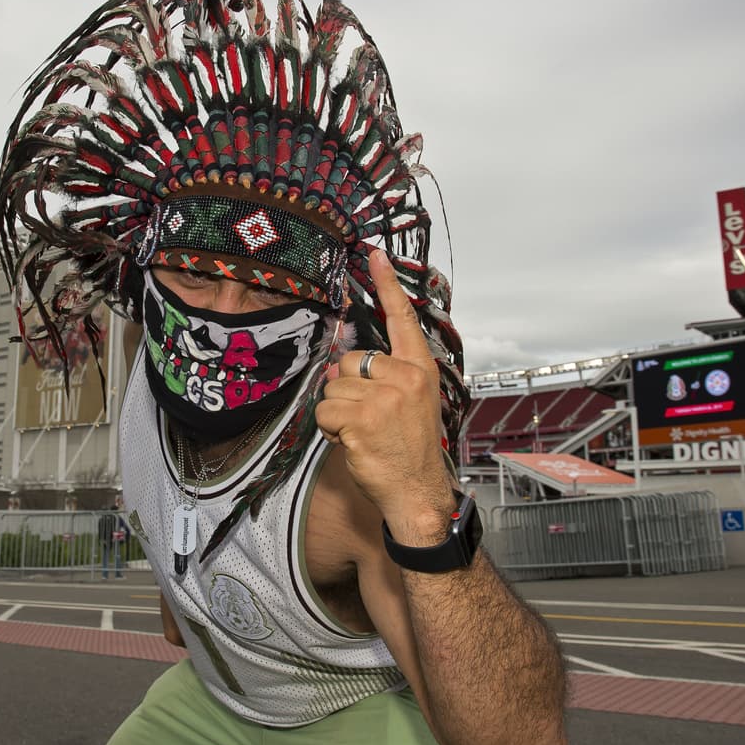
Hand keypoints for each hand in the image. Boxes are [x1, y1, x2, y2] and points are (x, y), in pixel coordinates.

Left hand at [315, 248, 453, 541]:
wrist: (417, 490)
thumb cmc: (410, 448)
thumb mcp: (411, 402)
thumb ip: (384, 375)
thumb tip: (340, 361)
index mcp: (420, 369)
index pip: (401, 319)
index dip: (385, 285)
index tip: (374, 254)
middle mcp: (404, 377)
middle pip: (350, 360)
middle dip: (348, 389)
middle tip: (369, 417)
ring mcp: (383, 397)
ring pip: (332, 387)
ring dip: (338, 412)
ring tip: (363, 432)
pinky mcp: (361, 418)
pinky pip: (324, 411)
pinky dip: (330, 429)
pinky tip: (353, 442)